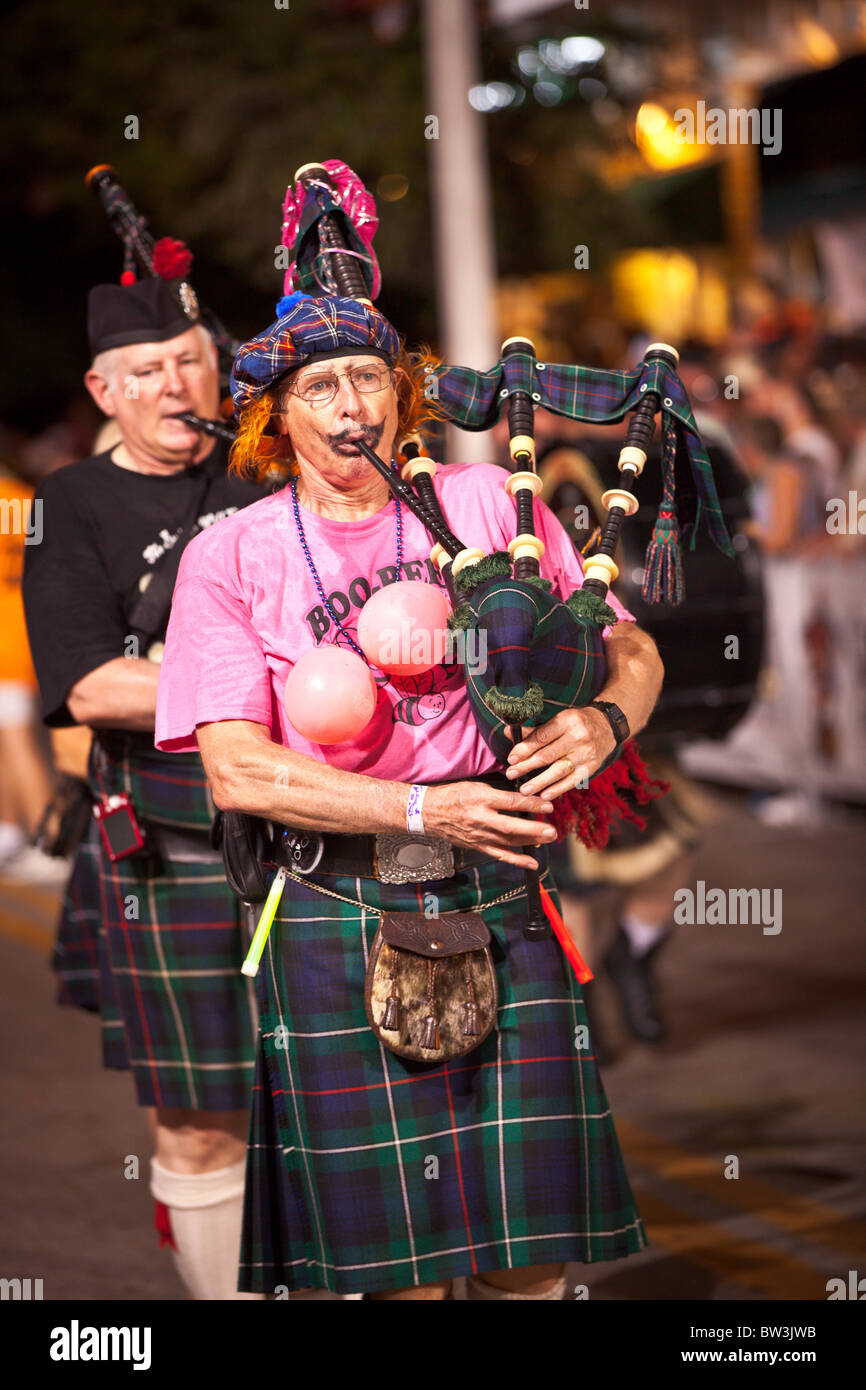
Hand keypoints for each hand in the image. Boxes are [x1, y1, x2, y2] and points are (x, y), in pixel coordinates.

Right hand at [422, 782, 557, 870]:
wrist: (429, 813)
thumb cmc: (453, 796)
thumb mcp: (476, 786)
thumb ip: (498, 793)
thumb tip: (523, 796)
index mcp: (480, 799)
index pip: (510, 802)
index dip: (531, 805)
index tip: (547, 806)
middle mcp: (480, 819)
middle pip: (511, 827)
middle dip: (533, 830)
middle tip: (552, 831)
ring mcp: (479, 835)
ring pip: (509, 842)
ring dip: (530, 842)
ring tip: (548, 839)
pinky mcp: (477, 846)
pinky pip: (500, 855)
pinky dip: (517, 861)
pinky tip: (532, 863)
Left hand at [504, 706, 615, 799]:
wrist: (607, 727)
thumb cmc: (576, 723)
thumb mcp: (558, 720)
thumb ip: (534, 730)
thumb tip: (508, 732)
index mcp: (567, 721)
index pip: (541, 737)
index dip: (524, 749)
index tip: (512, 759)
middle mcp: (578, 737)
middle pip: (548, 755)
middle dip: (527, 766)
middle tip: (511, 774)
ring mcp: (586, 753)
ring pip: (559, 770)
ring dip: (540, 782)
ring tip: (525, 790)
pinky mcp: (592, 767)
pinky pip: (572, 781)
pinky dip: (558, 789)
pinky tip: (545, 796)